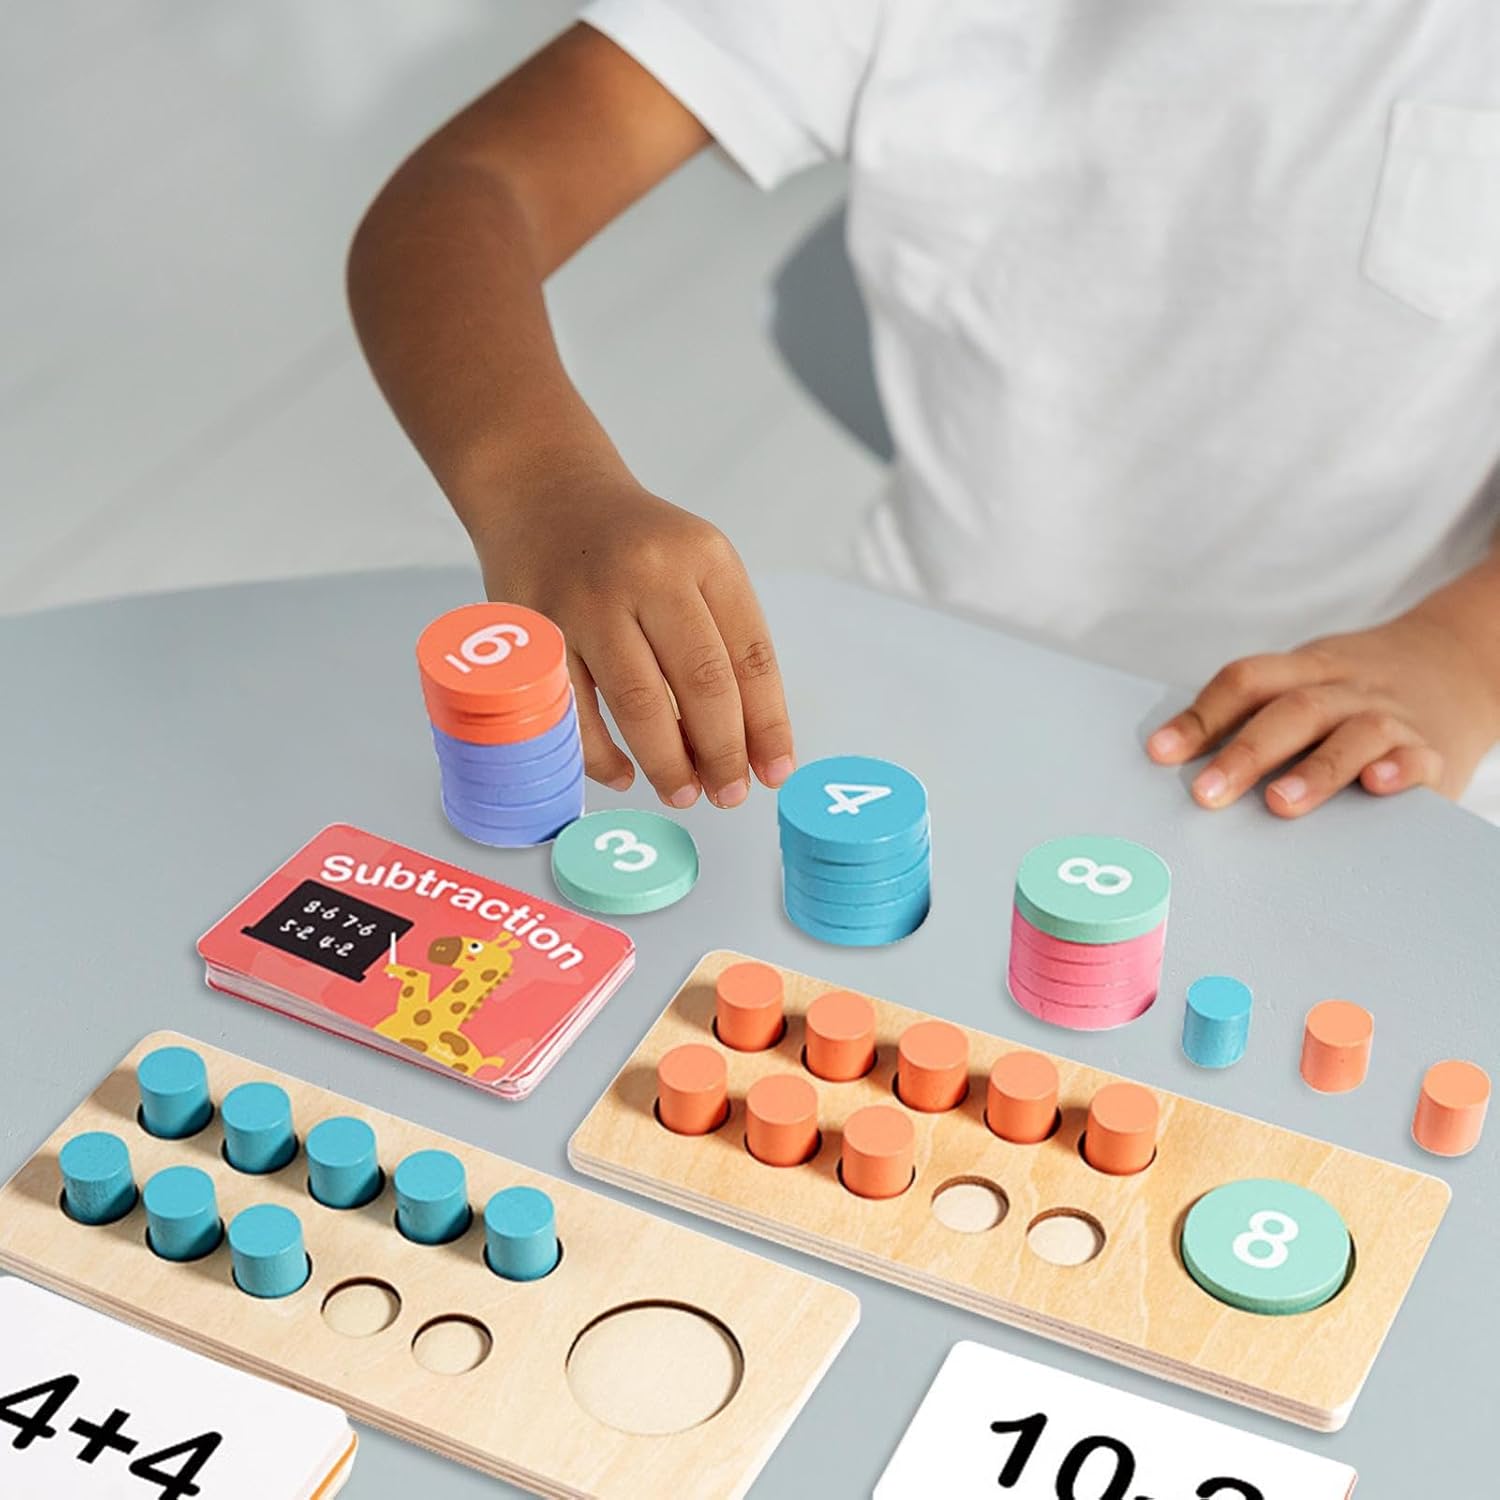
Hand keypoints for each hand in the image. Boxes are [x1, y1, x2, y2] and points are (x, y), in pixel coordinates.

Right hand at [476, 478, 793, 808]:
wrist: (544, 490)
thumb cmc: (632, 546)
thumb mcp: (693, 564)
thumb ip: (722, 639)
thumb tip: (750, 744)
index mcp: (704, 557)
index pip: (750, 655)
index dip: (768, 723)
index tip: (775, 772)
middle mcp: (649, 573)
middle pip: (701, 681)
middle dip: (722, 752)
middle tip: (730, 796)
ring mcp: (587, 600)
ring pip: (639, 701)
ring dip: (668, 762)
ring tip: (685, 795)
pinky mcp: (535, 628)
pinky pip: (574, 709)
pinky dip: (601, 754)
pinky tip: (624, 775)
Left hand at [1145, 609, 1499, 816]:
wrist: (1461, 661)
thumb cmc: (1357, 687)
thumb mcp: (1309, 678)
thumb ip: (1255, 710)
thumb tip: (1174, 755)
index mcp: (1307, 669)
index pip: (1247, 681)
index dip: (1201, 715)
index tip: (1159, 753)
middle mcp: (1347, 688)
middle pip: (1292, 710)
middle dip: (1245, 753)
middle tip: (1204, 793)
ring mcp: (1393, 716)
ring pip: (1354, 734)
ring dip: (1314, 769)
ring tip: (1278, 804)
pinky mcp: (1434, 749)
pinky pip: (1418, 756)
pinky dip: (1400, 769)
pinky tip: (1377, 786)